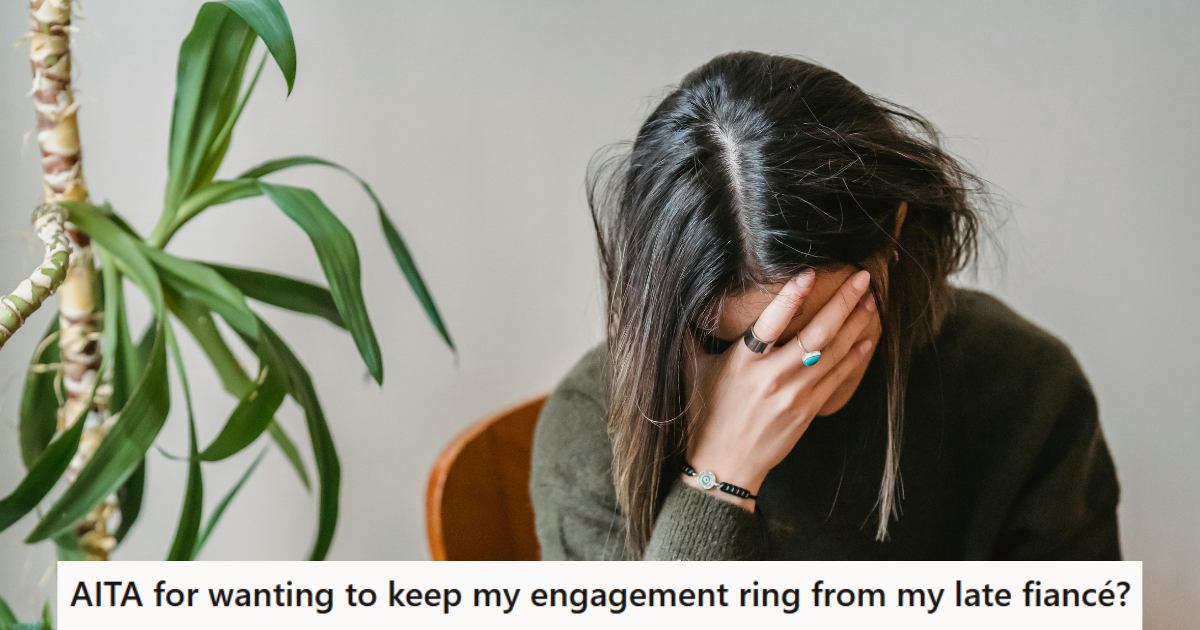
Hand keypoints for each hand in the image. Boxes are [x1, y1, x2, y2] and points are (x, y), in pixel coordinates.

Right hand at [684, 269, 877, 509]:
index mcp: (743, 363)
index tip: (809, 273)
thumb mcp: (692, 371)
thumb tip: (686, 303)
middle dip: (843, 303)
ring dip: (855, 324)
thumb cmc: (705, 416)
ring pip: (833, 352)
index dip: (790, 297)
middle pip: (816, 334)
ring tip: (870, 301)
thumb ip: (692, 337)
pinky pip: (837, 378)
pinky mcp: (808, 410)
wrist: (725, 465)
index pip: (770, 323)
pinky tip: (866, 339)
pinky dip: (854, 357)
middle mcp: (772, 377)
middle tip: (862, 278)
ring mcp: (794, 395)